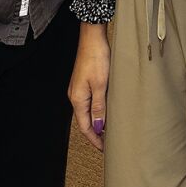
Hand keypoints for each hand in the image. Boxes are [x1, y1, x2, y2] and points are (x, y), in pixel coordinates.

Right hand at [68, 22, 110, 150]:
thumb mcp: (100, 84)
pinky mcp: (84, 82)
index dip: (95, 140)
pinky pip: (90, 102)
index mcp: (78, 99)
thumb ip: (99, 107)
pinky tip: (106, 111)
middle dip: (96, 134)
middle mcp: (76, 96)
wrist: (92, 37)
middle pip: (85, 121)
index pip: (85, 127)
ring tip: (109, 131)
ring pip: (88, 112)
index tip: (104, 149)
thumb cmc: (96, 57)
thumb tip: (99, 127)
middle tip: (109, 144)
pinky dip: (98, 111)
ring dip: (98, 122)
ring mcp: (79, 89)